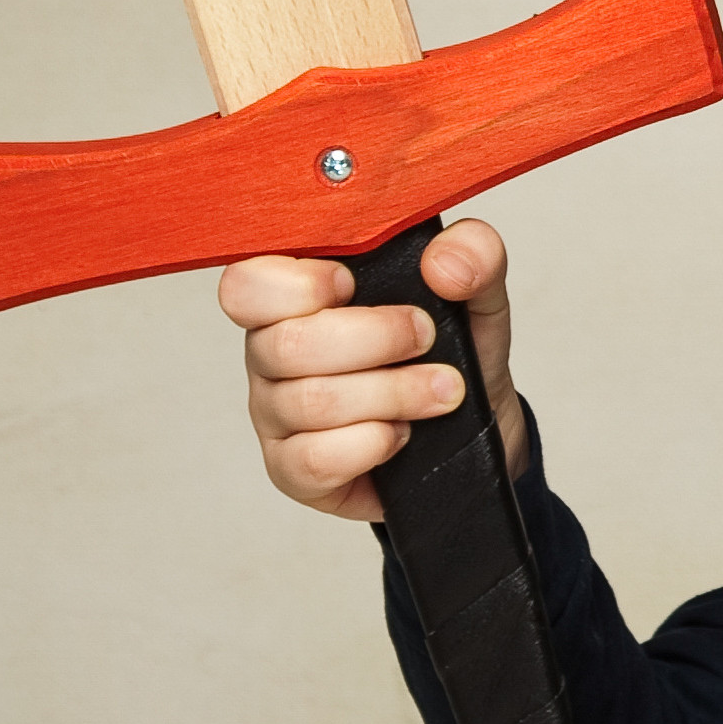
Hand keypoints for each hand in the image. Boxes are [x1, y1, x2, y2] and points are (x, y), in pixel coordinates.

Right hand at [223, 218, 516, 521]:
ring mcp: (276, 415)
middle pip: (285, 345)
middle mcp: (272, 353)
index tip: (352, 284)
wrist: (472, 429)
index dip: (300, 284)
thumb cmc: (449, 354)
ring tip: (440, 391)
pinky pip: (314, 459)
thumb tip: (442, 264)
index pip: (246, 285)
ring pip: (310, 402)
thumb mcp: (475, 294)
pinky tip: (400, 434)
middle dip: (376, 340)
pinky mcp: (293, 470)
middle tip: (426, 340)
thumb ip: (474, 254)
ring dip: (392, 394)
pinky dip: (371, 444)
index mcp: (293, 298)